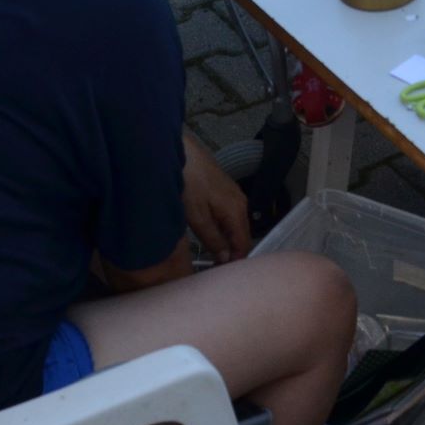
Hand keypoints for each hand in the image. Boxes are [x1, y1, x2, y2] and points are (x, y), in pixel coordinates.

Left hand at [181, 133, 251, 262]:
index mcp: (237, 211)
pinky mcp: (223, 190)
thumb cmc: (187, 182)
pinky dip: (220, 228)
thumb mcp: (196, 216)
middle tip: (211, 267)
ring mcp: (233, 195)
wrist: (181, 150)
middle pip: (241, 236)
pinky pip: (227, 216)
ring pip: (234, 226)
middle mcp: (240, 203)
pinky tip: (206, 232)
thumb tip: (227, 258)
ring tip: (208, 254)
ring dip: (224, 241)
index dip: (234, 262)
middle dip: (230, 253)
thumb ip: (213, 238)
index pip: (244, 245)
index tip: (218, 274)